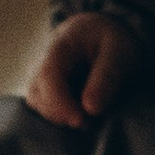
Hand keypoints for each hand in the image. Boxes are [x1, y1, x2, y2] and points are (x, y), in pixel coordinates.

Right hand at [23, 11, 141, 128]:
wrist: (98, 32)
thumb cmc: (109, 41)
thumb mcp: (119, 52)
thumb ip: (107, 78)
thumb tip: (91, 109)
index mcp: (60, 45)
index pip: (48, 76)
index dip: (60, 103)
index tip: (81, 120)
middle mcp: (40, 59)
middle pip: (36, 93)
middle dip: (61, 114)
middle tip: (90, 122)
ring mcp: (36, 73)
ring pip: (36, 103)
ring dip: (59, 116)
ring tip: (87, 118)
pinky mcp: (39, 86)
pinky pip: (42, 106)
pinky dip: (58, 114)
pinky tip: (79, 113)